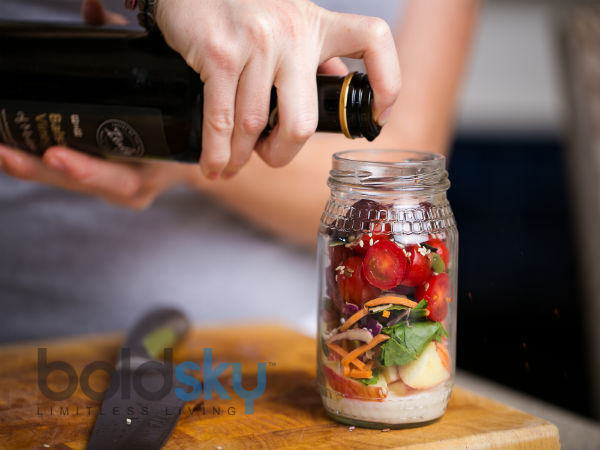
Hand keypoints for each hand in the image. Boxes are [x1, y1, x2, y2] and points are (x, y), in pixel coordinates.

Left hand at [0, 0, 193, 209]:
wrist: (196, 149)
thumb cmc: (183, 117)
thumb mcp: (164, 85)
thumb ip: (127, 50)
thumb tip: (93, 11)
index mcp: (158, 170)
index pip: (122, 180)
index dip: (88, 171)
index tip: (55, 154)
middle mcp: (137, 186)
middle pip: (83, 187)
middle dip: (40, 170)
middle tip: (4, 152)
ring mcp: (118, 189)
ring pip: (69, 185)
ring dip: (30, 168)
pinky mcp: (104, 184)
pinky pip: (67, 179)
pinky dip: (37, 165)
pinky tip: (11, 151)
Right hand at [155, 0, 400, 178]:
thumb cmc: (244, 9)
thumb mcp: (290, 22)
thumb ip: (314, 54)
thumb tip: (336, 85)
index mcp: (318, 25)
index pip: (373, 40)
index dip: (387, 84)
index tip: (378, 118)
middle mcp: (292, 33)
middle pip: (303, 121)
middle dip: (282, 152)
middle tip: (269, 157)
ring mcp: (256, 43)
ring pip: (255, 125)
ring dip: (241, 156)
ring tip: (232, 165)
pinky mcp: (219, 54)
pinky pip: (222, 119)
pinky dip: (216, 152)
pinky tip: (214, 165)